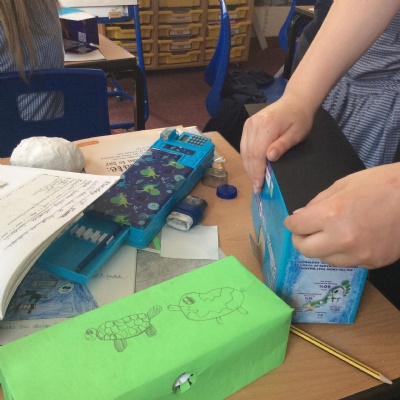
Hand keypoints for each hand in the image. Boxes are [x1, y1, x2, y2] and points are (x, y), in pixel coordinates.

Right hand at [240, 94, 312, 192]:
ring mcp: (248, 124)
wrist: (295, 101)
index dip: (257, 172)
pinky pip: (244, 146)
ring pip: (244, 152)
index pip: (257, 154)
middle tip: (257, 188)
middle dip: (252, 173)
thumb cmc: (299, 119)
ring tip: (255, 180)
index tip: (259, 186)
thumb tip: (269, 157)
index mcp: (266, 126)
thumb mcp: (297, 134)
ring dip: (248, 168)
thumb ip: (282, 145)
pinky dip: (247, 159)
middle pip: (248, 154)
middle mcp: (253, 124)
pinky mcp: (247, 125)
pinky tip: (252, 168)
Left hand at [284, 163, 399, 268]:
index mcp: (331, 215)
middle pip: (305, 250)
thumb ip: (316, 203)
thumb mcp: (342, 185)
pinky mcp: (373, 263)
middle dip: (300, 239)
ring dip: (322, 247)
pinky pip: (348, 262)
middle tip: (304, 231)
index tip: (293, 221)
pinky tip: (352, 239)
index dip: (292, 223)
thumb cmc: (380, 184)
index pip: (296, 227)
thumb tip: (300, 217)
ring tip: (330, 234)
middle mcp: (342, 239)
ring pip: (325, 259)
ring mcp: (359, 255)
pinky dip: (344, 252)